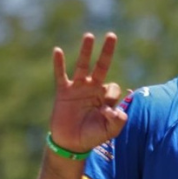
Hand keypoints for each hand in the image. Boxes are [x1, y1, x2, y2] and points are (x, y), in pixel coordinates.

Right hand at [49, 32, 127, 152]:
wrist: (70, 143)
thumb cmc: (92, 136)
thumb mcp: (109, 131)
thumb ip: (118, 121)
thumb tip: (120, 111)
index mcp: (106, 97)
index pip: (114, 88)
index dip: (114, 97)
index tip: (107, 111)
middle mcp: (93, 88)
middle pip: (102, 66)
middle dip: (107, 51)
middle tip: (112, 35)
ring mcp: (78, 88)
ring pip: (83, 65)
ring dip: (86, 51)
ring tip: (89, 36)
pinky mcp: (64, 91)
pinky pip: (61, 75)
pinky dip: (59, 63)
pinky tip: (57, 51)